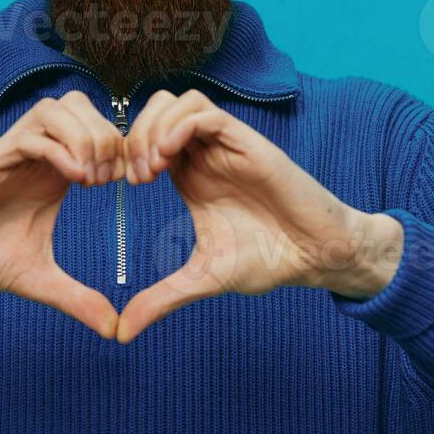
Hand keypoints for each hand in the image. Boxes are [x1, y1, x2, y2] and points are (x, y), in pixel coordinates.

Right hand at [0, 90, 125, 338]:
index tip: (133, 184)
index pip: (101, 130)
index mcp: (56, 170)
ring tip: (91, 179)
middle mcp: (40, 152)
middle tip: (112, 179)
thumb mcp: (35, 279)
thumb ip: (75, 299)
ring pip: (63, 107)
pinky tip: (72, 180)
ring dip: (87, 136)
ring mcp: (16, 149)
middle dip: (110, 137)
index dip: (124, 149)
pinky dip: (61, 148)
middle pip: (86, 106)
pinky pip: (34, 131)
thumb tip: (113, 330)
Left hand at [115, 89, 403, 343]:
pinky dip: (180, 125)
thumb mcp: (202, 278)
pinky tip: (169, 157)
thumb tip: (122, 332)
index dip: (125, 152)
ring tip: (151, 167)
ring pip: (179, 101)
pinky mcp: (248, 142)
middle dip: (134, 135)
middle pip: (156, 109)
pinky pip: (206, 112)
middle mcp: (206, 153)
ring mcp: (226, 145)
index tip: (118, 186)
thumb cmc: (267, 261)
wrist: (314, 256)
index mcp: (191, 175)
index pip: (146, 137)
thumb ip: (162, 298)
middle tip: (134, 175)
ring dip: (154, 127)